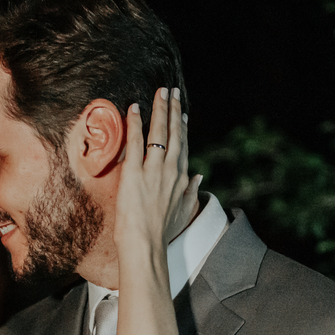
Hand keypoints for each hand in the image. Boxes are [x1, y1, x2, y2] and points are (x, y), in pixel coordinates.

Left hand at [115, 87, 194, 247]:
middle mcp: (171, 170)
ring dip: (159, 109)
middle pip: (173, 133)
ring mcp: (153, 170)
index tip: (181, 113)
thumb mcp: (184, 211)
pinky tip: (134, 108)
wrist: (146, 244)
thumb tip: (200, 176)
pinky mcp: (134, 173)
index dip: (181, 127)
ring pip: (158, 133)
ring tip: (159, 92)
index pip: (183, 146)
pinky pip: (135, 142)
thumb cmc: (162, 232)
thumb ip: (193, 191)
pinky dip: (135, 123)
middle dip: (172, 109)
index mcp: (182, 178)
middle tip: (171, 91)